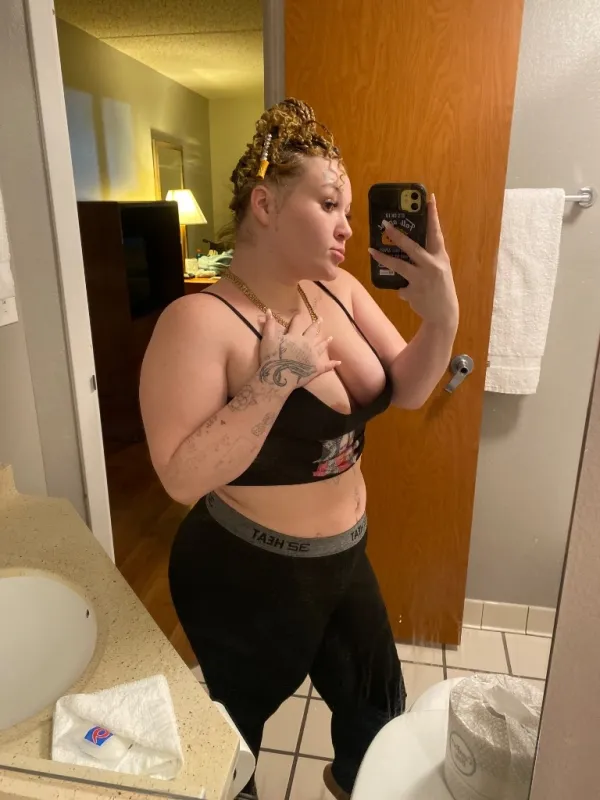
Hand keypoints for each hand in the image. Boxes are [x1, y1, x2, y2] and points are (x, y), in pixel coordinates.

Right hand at [257, 310, 340, 391]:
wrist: (278, 376)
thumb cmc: (271, 358)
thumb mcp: (267, 339)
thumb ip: (269, 325)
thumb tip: (268, 310)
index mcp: (295, 336)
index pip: (296, 324)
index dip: (297, 318)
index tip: (299, 314)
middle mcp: (306, 344)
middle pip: (312, 332)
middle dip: (316, 325)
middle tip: (321, 319)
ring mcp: (313, 356)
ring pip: (321, 346)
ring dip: (326, 341)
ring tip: (331, 337)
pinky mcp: (316, 368)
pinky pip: (327, 366)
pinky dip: (333, 364)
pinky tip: (338, 362)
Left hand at [369, 194, 458, 327]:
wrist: (444, 314)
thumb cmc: (441, 289)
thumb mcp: (440, 270)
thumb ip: (427, 258)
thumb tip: (406, 247)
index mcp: (441, 257)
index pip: (436, 232)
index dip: (433, 215)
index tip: (429, 199)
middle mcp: (432, 266)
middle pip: (411, 246)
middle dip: (397, 235)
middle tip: (385, 225)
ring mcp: (421, 279)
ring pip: (398, 265)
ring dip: (383, 258)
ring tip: (371, 250)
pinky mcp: (412, 292)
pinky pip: (400, 286)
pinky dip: (402, 289)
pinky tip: (408, 294)